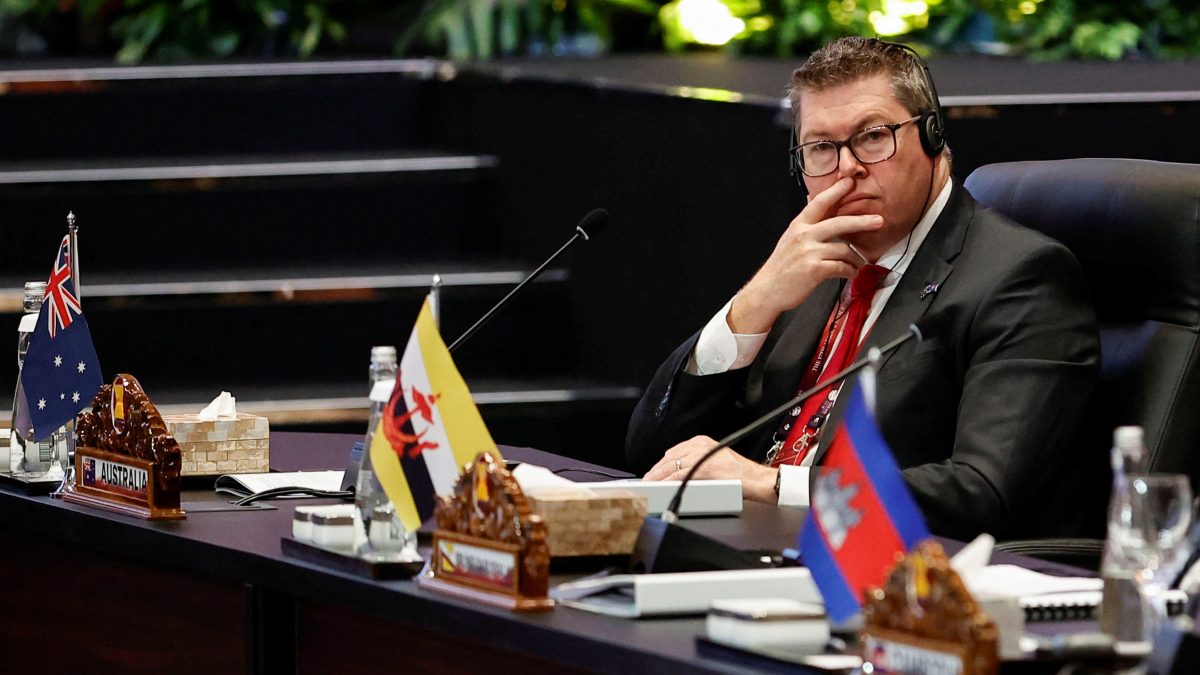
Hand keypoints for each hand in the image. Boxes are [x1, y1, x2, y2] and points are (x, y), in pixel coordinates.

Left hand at [643, 435, 778, 502]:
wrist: (756, 479)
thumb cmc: (740, 474)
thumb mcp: (716, 459)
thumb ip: (698, 461)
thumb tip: (679, 470)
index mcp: (701, 441)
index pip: (674, 451)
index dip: (661, 464)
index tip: (653, 472)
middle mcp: (699, 445)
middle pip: (669, 458)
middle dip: (656, 471)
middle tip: (646, 481)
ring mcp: (699, 456)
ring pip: (670, 466)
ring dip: (657, 477)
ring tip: (648, 486)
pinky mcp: (701, 468)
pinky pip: (677, 475)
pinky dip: (665, 482)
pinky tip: (659, 488)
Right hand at [730, 177, 882, 332]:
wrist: (768, 289)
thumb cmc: (782, 266)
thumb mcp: (790, 238)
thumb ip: (806, 224)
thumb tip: (813, 202)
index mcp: (798, 225)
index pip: (819, 203)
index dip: (836, 191)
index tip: (850, 182)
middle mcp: (804, 236)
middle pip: (839, 223)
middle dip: (862, 222)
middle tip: (878, 221)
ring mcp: (809, 252)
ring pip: (844, 249)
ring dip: (856, 258)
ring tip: (860, 263)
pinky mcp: (815, 269)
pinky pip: (841, 267)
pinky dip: (849, 270)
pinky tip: (851, 272)